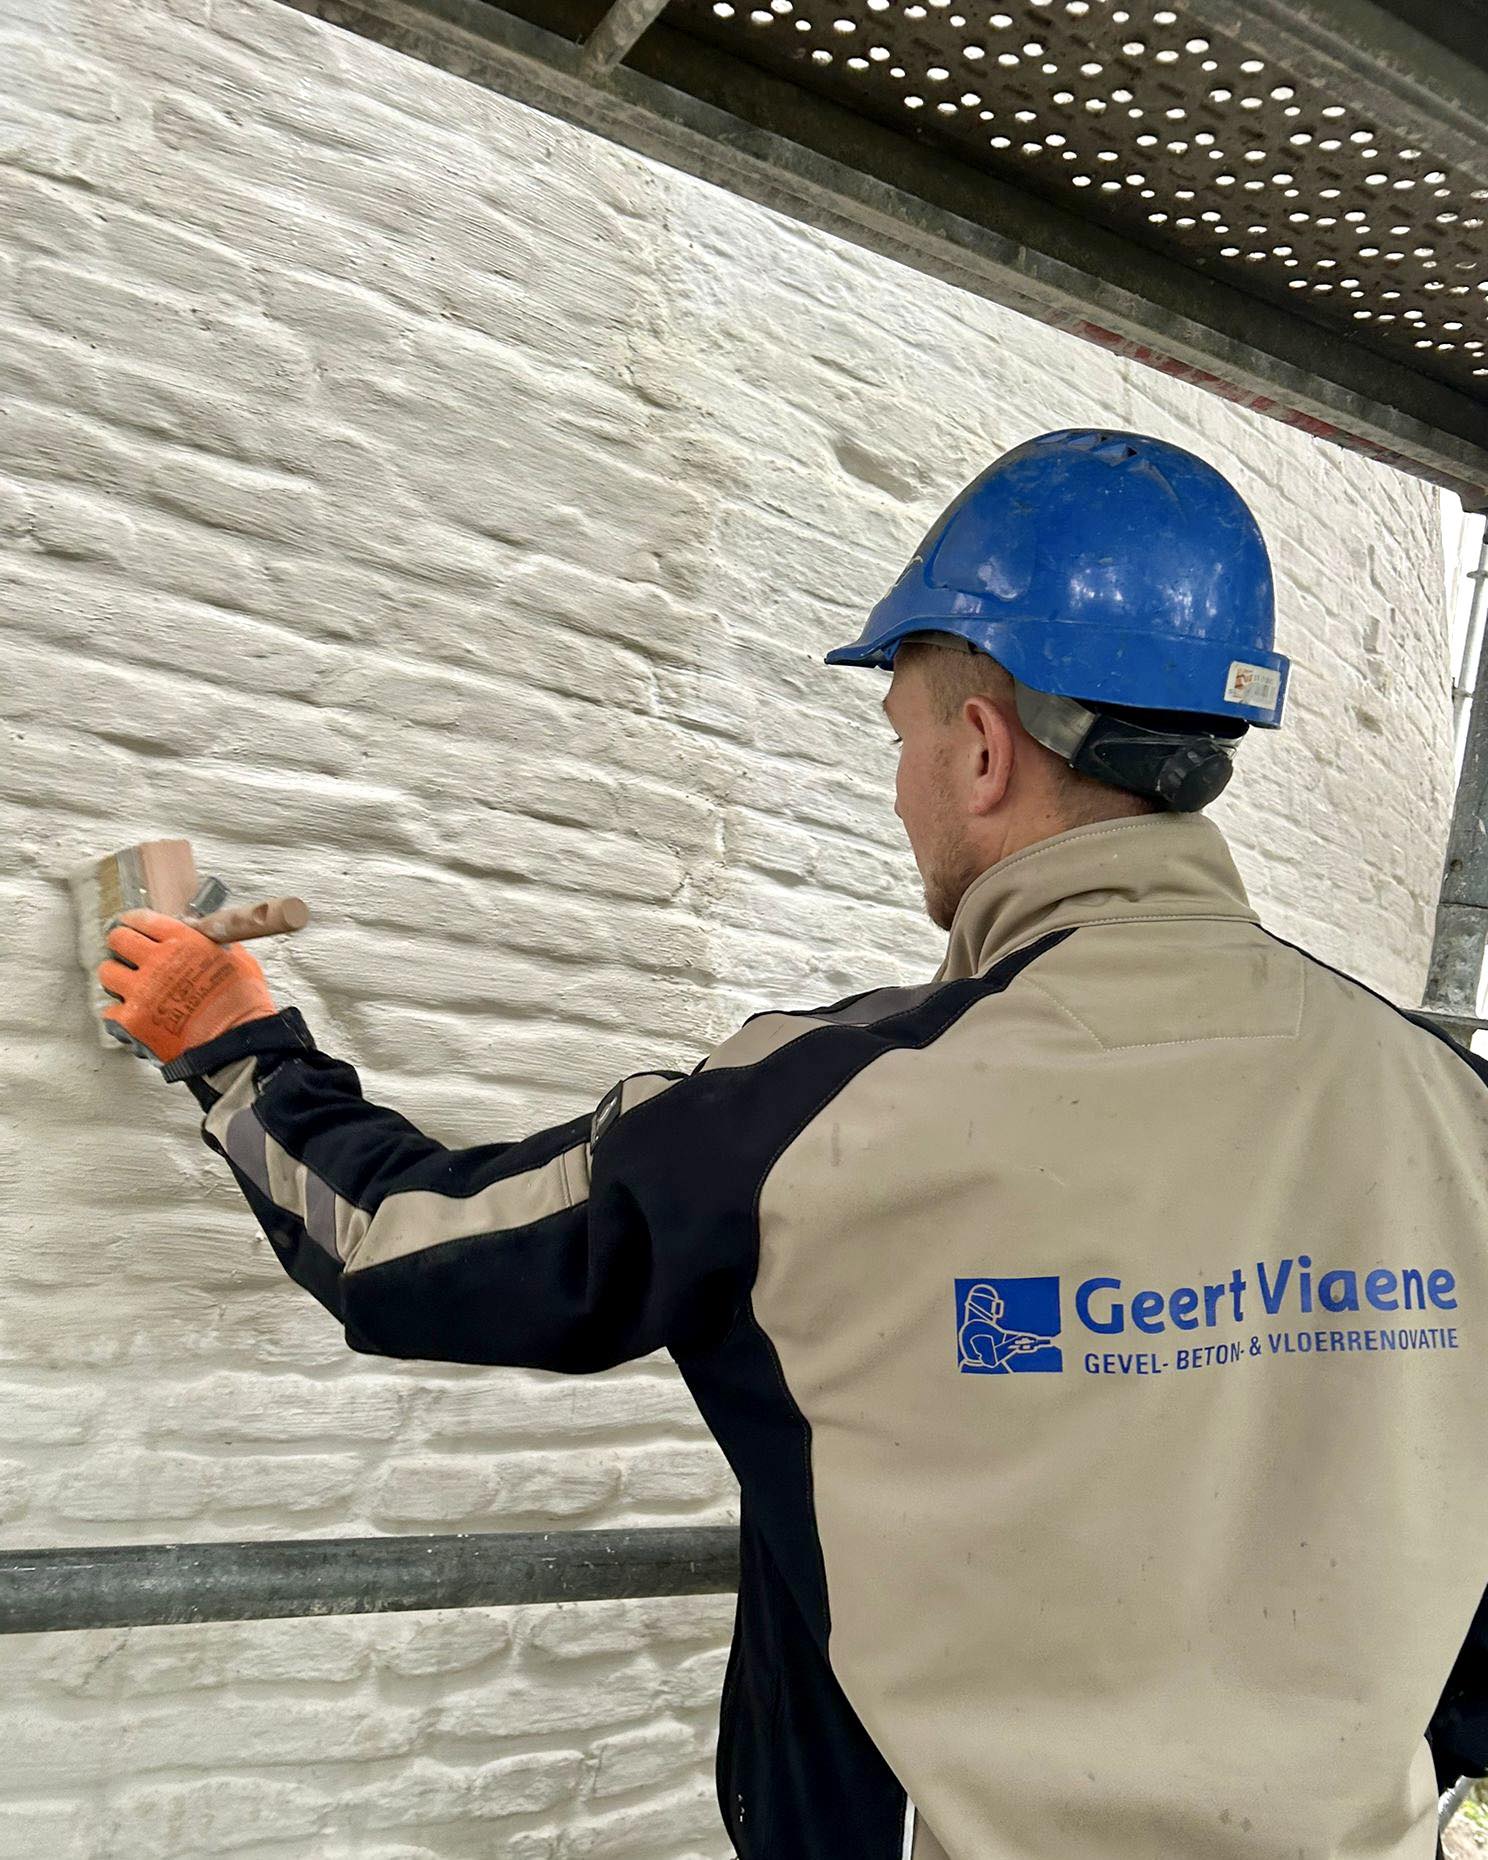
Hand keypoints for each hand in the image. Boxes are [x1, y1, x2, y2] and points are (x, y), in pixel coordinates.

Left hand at [99, 909, 277, 1064]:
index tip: (133, 925)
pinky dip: (119, 1012)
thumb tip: (200, 934)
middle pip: (118, 940)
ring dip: (117, 976)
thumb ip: (213, 943)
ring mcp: (141, 991)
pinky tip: (133, 1014)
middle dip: (122, 944)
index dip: (135, 921)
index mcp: (183, 942)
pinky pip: (110, 1010)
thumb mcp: (238, 960)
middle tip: (128, 953)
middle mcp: (157, 962)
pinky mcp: (131, 1021)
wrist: (237, 1045)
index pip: (143, 919)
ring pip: (108, 972)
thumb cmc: (243, 1005)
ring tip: (129, 985)